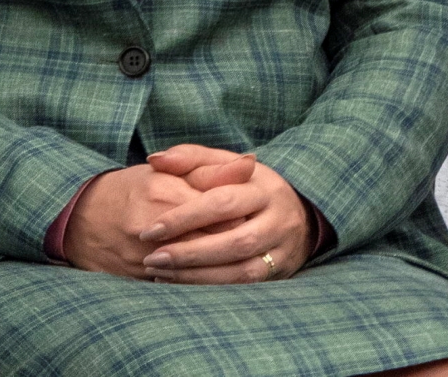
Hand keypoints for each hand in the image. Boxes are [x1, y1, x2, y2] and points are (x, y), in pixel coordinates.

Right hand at [61, 160, 249, 278]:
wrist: (81, 219)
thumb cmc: (132, 189)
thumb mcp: (169, 170)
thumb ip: (211, 168)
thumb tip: (251, 162)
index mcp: (165, 192)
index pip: (220, 208)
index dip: (243, 213)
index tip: (254, 213)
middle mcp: (153, 227)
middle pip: (213, 240)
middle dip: (236, 241)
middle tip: (253, 237)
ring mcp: (144, 256)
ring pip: (199, 268)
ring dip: (222, 265)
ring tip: (237, 257)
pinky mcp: (138, 278)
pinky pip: (180, 286)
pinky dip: (200, 281)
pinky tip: (214, 274)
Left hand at [135, 144, 316, 283]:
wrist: (297, 214)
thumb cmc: (248, 187)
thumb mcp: (226, 164)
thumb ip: (191, 158)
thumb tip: (156, 159)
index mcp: (264, 187)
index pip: (223, 202)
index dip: (185, 218)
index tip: (150, 230)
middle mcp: (279, 219)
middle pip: (235, 241)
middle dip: (190, 253)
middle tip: (152, 259)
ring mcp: (282, 249)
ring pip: (241, 271)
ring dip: (197, 276)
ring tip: (159, 274)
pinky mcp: (280, 274)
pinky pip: (244, 288)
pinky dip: (210, 288)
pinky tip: (180, 284)